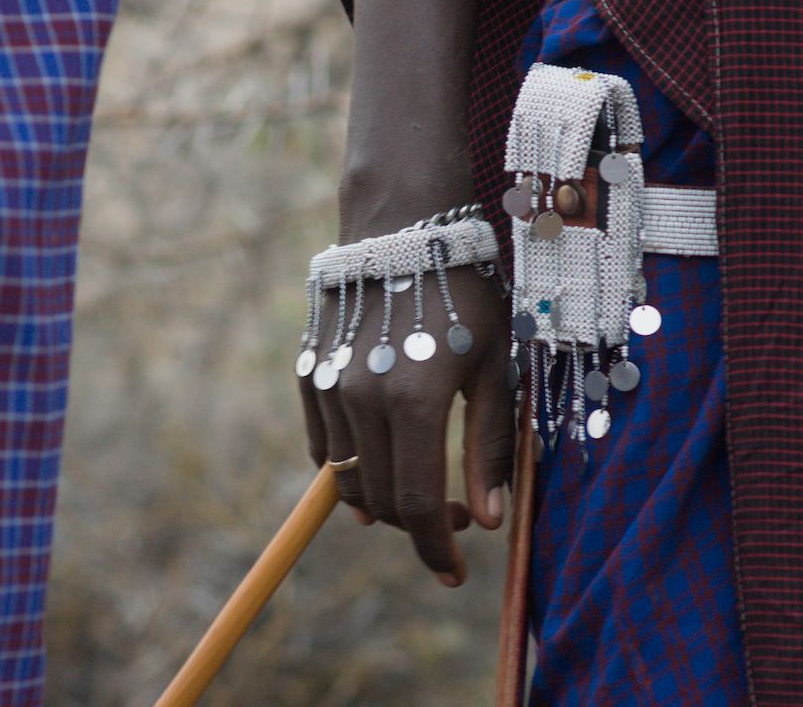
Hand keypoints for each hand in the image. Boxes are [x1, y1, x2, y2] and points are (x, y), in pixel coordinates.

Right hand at [298, 262, 514, 587]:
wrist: (402, 228)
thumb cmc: (465, 295)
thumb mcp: (494, 368)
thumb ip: (489, 446)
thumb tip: (489, 521)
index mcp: (414, 401)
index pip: (419, 504)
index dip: (435, 548)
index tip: (454, 573)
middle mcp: (361, 399)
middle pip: (381, 499)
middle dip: (417, 525)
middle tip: (458, 517)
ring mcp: (327, 387)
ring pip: (348, 478)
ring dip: (384, 498)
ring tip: (421, 485)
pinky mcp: (308, 374)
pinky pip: (324, 447)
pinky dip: (351, 467)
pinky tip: (383, 455)